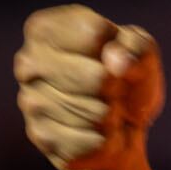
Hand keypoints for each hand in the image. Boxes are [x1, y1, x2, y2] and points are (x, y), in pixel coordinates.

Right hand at [14, 5, 162, 169]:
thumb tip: (116, 61)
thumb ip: (136, 47)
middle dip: (118, 88)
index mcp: (46, 28)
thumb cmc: (128, 80)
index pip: (94, 34)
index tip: (116, 58)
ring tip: (107, 111)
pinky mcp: (41, 137)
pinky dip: (107, 140)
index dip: (120, 51)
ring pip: (96, 114)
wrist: (122, 128)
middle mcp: (28, 62)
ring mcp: (30, 101)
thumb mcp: (141, 52)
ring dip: (114, 116)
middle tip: (115, 90)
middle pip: (97, 78)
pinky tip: (97, 133)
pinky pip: (92, 141)